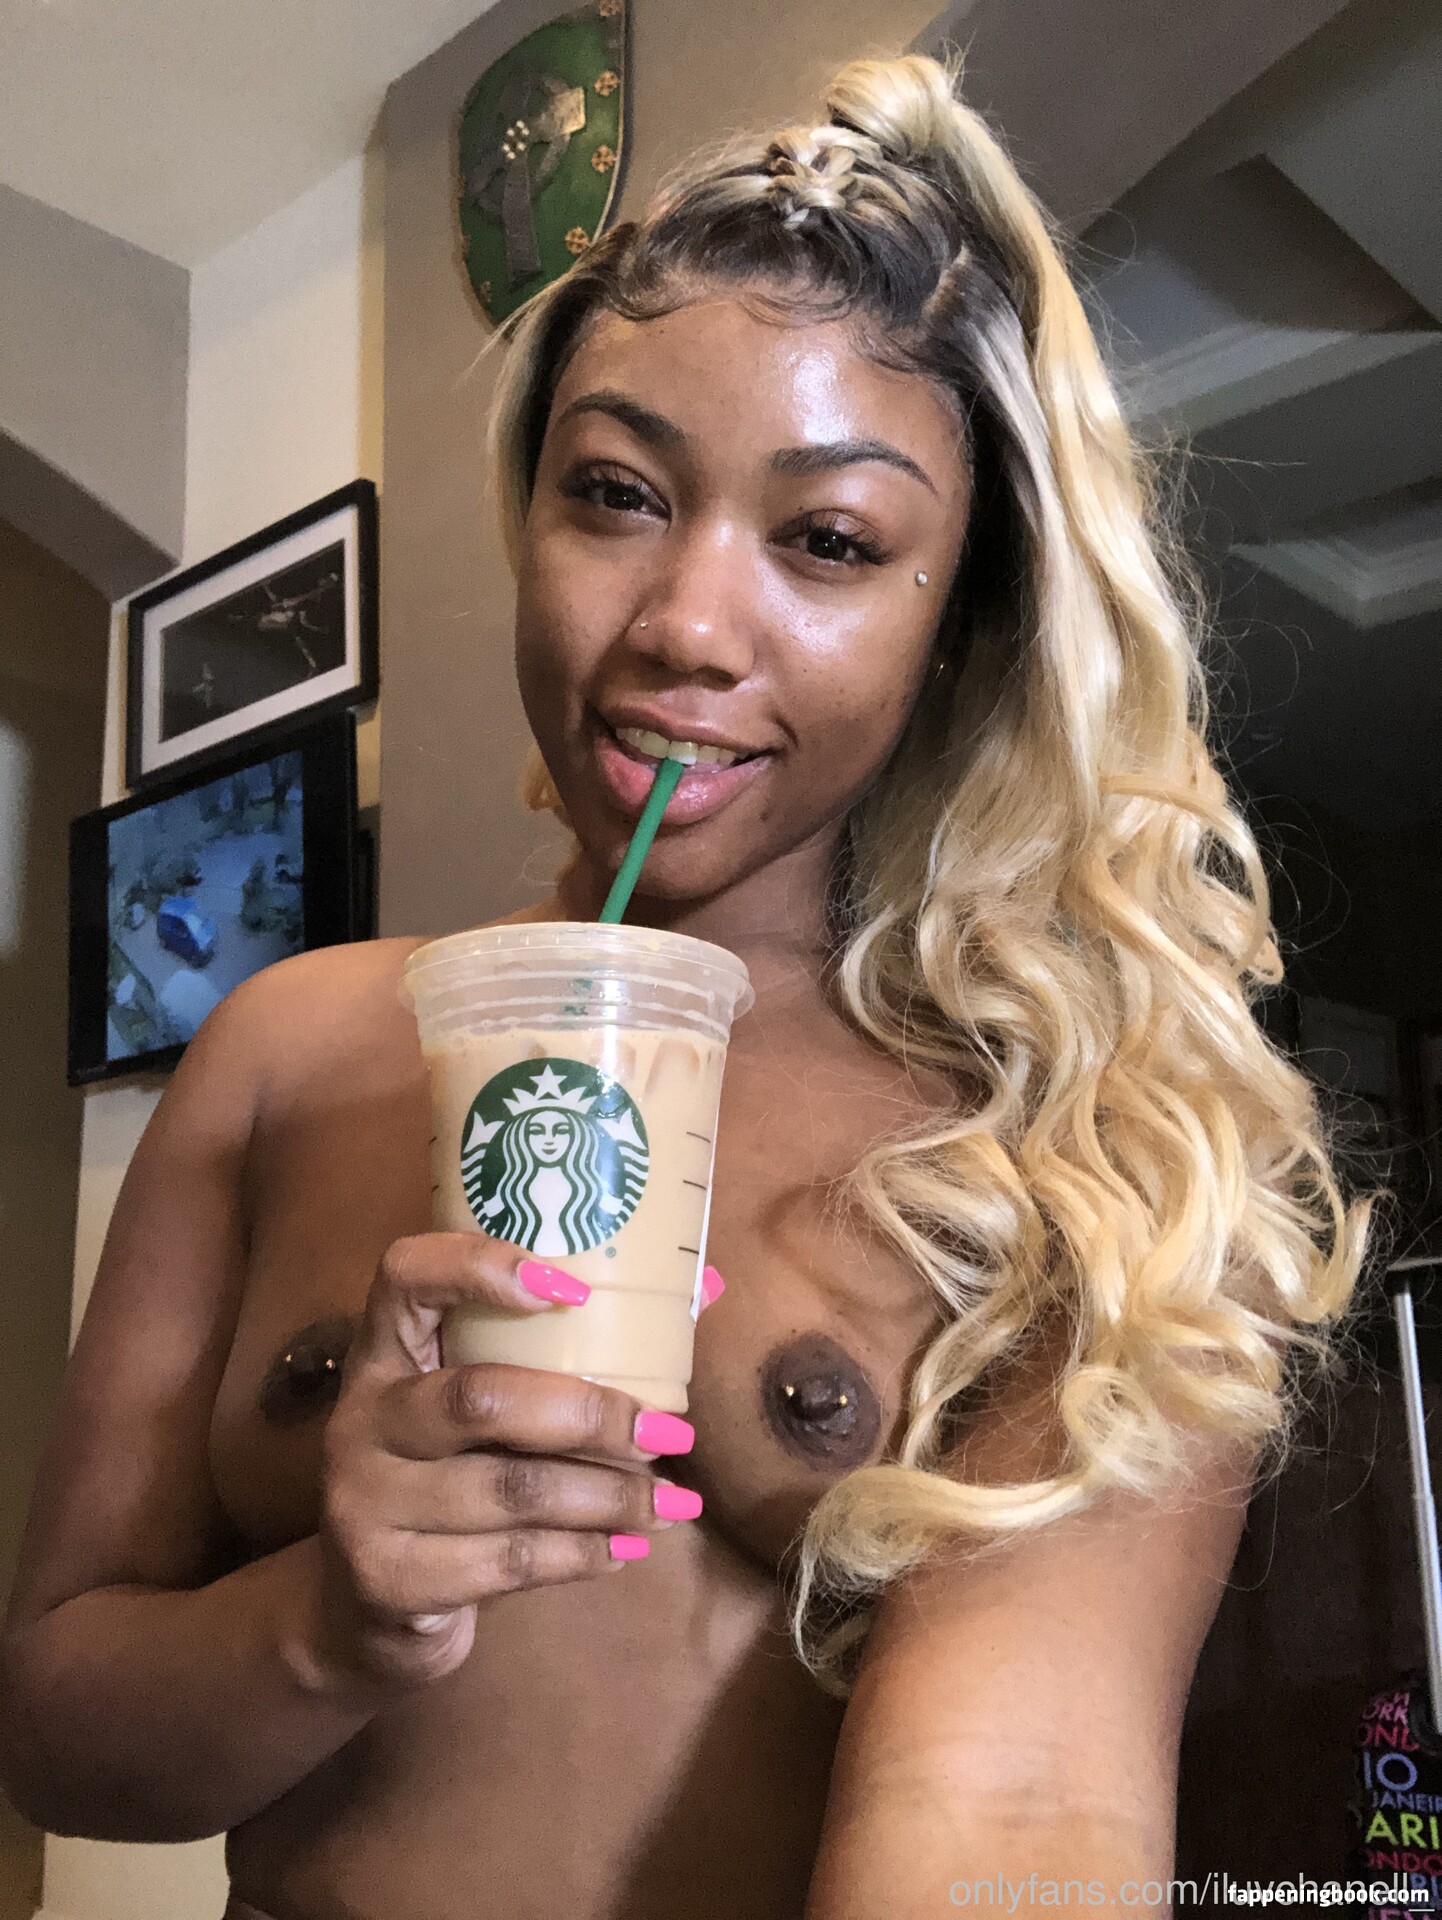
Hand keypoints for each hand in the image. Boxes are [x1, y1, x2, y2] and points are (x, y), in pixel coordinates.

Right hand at [316, 1232, 701, 1691]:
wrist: (361, 1611)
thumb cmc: (446, 1476)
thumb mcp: (477, 1406)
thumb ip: (567, 1349)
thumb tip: (703, 1284)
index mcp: (384, 1350)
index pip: (405, 1272)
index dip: (481, 1267)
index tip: (573, 1290)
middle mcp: (363, 1417)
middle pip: (481, 1397)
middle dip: (591, 1416)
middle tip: (669, 1433)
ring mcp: (365, 1502)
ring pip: (510, 1491)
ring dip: (609, 1497)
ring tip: (673, 1503)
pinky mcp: (390, 1580)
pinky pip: (510, 1562)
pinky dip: (583, 1555)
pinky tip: (626, 1549)